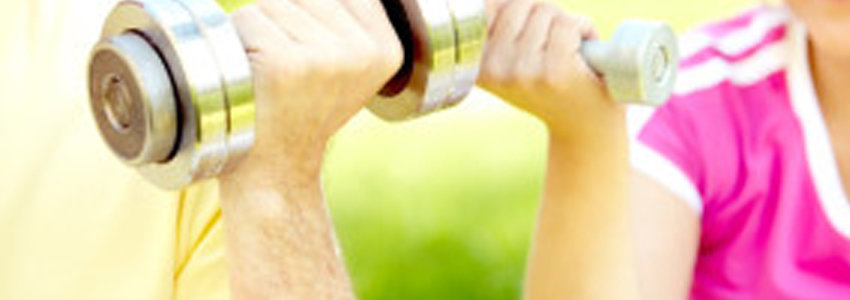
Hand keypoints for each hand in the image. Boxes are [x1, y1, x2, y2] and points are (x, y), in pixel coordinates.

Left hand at [227, 0, 402, 180]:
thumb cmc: (301, 109)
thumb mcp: (346, 65)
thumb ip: (347, 19)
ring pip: (274, 2)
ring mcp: (326, 58)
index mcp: (387, 49)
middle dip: (284, 21)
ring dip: (259, 30)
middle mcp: (364, 52)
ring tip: (268, 73)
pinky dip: (238, 41)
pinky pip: (249, 19)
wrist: (275, 170)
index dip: (312, 16)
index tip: (309, 58)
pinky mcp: (286, 64)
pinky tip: (252, 76)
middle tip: (286, 71)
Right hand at [478, 0, 623, 140]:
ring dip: (565, 22)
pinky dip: (584, 28)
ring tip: (569, 50)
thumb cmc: (551, 87)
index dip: (512, 8)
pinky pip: (568, 23)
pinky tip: (585, 52)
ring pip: (545, 11)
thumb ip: (499, 31)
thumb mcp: (512, 63)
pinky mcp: (554, 70)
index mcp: (477, 66)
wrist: (585, 130)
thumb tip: (494, 0)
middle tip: (554, 43)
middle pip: (518, 4)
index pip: (487, 8)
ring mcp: (523, 71)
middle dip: (543, 14)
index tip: (530, 32)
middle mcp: (495, 69)